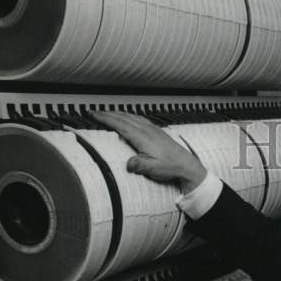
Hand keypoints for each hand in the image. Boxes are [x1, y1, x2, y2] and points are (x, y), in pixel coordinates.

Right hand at [89, 111, 206, 192]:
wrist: (186, 164)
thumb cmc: (170, 166)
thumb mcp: (153, 169)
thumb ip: (140, 165)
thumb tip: (129, 164)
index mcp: (142, 137)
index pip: (119, 124)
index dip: (105, 118)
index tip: (93, 115)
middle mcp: (146, 130)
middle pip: (123, 117)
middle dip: (107, 113)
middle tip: (94, 112)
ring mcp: (152, 129)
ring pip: (131, 116)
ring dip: (117, 113)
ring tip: (107, 112)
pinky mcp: (156, 131)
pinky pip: (139, 118)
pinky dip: (129, 115)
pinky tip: (128, 117)